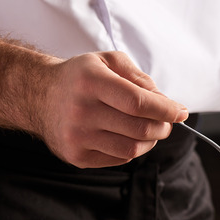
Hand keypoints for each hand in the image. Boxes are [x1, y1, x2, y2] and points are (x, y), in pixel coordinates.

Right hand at [40, 51, 188, 167]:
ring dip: (151, 141)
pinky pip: (119, 158)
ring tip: (149, 129)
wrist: (38, 95)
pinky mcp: (76, 156)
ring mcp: (77, 136)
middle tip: (166, 121)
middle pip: (140, 129)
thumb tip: (165, 102)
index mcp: (90, 81)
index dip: (166, 110)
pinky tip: (127, 136)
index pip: (139, 102)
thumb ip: (139, 76)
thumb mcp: (108, 61)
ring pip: (132, 149)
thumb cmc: (81, 77)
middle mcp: (81, 110)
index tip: (181, 112)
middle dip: (163, 126)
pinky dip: (132, 149)